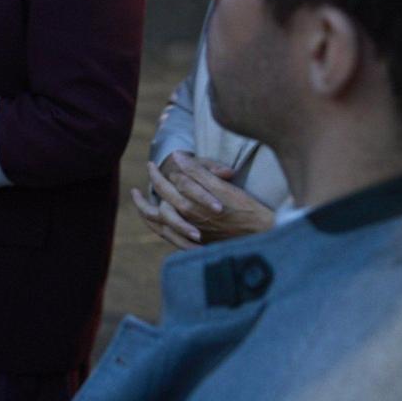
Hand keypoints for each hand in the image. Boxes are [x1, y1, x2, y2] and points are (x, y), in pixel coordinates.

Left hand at [132, 151, 274, 248]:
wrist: (262, 234)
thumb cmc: (245, 208)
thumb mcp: (221, 186)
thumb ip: (197, 172)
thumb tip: (177, 156)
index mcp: (189, 206)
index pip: (164, 187)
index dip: (156, 174)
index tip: (151, 165)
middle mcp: (186, 223)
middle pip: (157, 208)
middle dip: (145, 194)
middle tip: (139, 185)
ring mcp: (190, 236)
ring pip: (159, 227)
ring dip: (147, 215)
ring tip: (140, 205)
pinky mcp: (197, 244)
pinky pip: (170, 239)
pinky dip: (160, 230)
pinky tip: (159, 224)